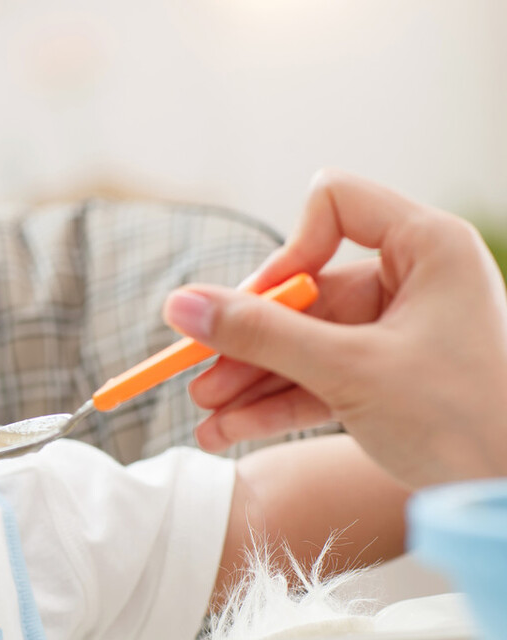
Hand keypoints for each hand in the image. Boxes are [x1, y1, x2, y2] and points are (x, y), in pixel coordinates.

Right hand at [162, 169, 506, 487]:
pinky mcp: (388, 379)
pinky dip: (275, 404)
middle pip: (305, 290)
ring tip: (204, 413)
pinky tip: (228, 429)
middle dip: (248, 338)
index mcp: (428, 248)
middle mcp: (413, 281)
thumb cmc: (464, 421)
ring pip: (304, 341)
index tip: (259, 304)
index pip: (336, 205)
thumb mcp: (349, 371)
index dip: (290, 249)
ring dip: (251, 379)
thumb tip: (180, 305)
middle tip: (197, 373)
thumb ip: (260, 335)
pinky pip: (318, 379)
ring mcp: (399, 333)